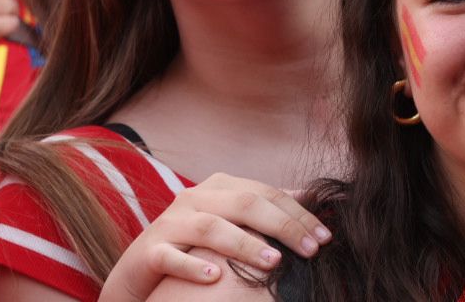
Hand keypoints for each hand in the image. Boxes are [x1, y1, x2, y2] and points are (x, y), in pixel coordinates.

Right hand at [97, 175, 330, 301]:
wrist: (138, 272)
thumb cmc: (196, 246)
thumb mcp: (233, 222)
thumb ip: (267, 208)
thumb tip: (313, 196)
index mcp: (220, 186)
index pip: (267, 194)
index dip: (299, 214)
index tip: (326, 237)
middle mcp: (194, 198)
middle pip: (246, 204)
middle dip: (284, 226)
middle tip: (311, 250)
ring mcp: (169, 223)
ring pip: (212, 228)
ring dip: (246, 245)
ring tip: (274, 262)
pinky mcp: (148, 252)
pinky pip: (171, 257)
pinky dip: (194, 266)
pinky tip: (216, 278)